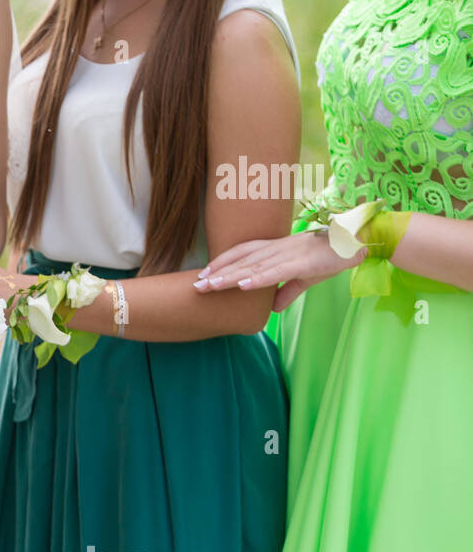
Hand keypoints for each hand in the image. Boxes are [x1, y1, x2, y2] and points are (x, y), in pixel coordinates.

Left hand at [196, 232, 361, 311]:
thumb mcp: (304, 277)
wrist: (356, 243)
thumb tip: (273, 309)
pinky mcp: (300, 263)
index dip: (222, 262)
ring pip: (252, 267)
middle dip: (217, 273)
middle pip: (240, 261)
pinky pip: (274, 272)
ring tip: (210, 286)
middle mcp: (276, 248)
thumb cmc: (329, 256)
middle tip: (196, 285)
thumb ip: (286, 291)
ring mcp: (287, 254)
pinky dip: (257, 279)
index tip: (204, 274)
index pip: (242, 253)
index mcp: (276, 248)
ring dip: (229, 277)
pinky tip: (242, 285)